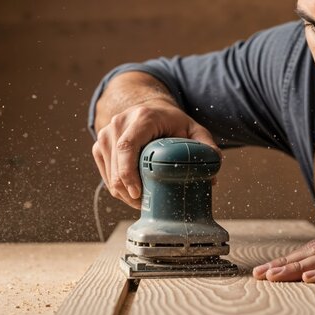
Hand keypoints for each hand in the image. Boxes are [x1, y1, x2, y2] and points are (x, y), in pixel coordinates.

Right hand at [92, 99, 217, 208]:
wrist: (150, 109)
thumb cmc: (172, 122)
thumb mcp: (193, 129)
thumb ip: (205, 144)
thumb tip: (215, 162)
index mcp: (142, 118)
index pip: (127, 146)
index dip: (128, 172)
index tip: (137, 193)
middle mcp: (119, 123)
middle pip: (116, 164)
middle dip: (129, 190)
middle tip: (147, 205)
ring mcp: (105, 134)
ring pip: (109, 173)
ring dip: (123, 193)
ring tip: (143, 202)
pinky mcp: (100, 145)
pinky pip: (105, 174)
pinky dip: (118, 188)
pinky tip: (133, 194)